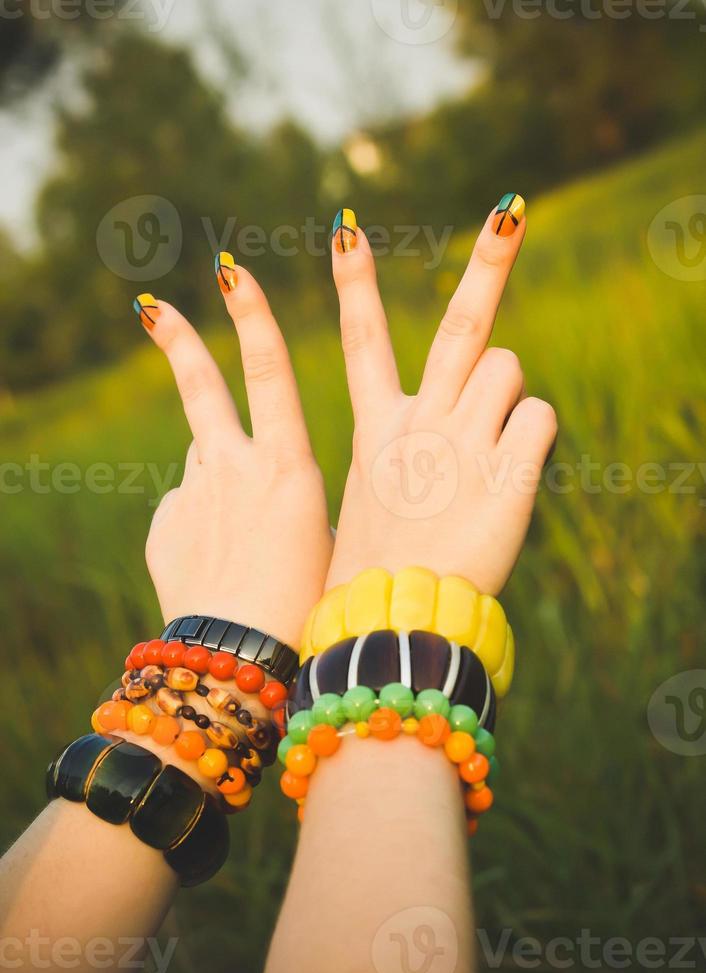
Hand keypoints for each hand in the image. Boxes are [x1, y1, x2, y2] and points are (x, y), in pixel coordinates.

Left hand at [136, 256, 331, 649]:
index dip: (253, 317)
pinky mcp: (165, 524)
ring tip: (243, 531)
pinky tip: (217, 562)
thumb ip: (290, 495)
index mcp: (288, 465)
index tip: (232, 272)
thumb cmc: (307, 600)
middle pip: (202, 389)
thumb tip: (265, 483)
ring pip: (204, 457)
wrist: (243, 655)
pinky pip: (186, 506)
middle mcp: (234, 467)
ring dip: (220, 473)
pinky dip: (201, 522)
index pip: (269, 372)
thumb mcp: (324, 536)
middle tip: (152, 307)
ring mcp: (193, 494)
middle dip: (179, 341)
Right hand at [327, 199, 556, 593]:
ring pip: (508, 369)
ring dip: (505, 397)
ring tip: (484, 450)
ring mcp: (465, 446)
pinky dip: (531, 435)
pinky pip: (539, 417)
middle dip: (488, 264)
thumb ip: (398, 445)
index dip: (357, 284)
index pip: (366, 342)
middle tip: (511, 212)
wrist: (397, 620)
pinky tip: (507, 475)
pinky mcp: (508, 474)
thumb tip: (433, 415)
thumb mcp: (371, 494)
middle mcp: (421, 424)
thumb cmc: (377, 564)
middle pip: (462, 327)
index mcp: (377, 429)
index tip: (347, 228)